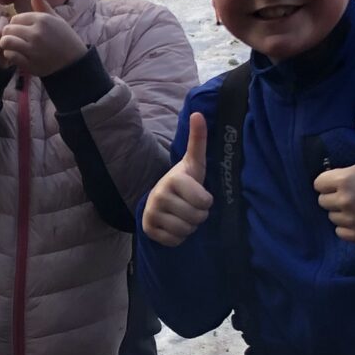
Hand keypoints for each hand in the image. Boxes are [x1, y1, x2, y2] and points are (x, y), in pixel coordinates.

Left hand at [0, 0, 87, 76]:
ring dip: (6, 43)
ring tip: (12, 46)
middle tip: (15, 38)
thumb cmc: (64, 38)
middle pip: (9, 29)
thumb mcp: (55, 18)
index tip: (22, 30)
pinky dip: (10, 55)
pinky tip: (17, 55)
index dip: (16, 24)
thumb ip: (42, 4)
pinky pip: (10, 55)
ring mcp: (33, 49)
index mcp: (42, 20)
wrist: (74, 62)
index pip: (16, 18)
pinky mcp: (30, 63)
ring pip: (6, 41)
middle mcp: (36, 33)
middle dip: (9, 33)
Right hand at [142, 113, 213, 245]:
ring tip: (182, 215)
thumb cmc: (183, 182)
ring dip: (189, 227)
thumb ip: (198, 140)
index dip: (206, 201)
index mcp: (174, 180)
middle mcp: (158, 196)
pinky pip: (175, 241)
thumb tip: (198, 113)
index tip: (198, 194)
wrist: (159, 199)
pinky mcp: (148, 230)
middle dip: (198, 215)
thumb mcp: (193, 162)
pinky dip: (178, 237)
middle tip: (190, 206)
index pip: (204, 202)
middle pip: (197, 218)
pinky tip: (174, 225)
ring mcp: (151, 214)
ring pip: (186, 231)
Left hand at [314, 107, 354, 242]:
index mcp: (345, 179)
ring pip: (332, 217)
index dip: (331, 181)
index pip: (319, 184)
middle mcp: (345, 201)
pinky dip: (349, 228)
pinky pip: (340, 232)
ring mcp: (351, 219)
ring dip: (342, 213)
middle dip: (335, 197)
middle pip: (323, 201)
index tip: (348, 180)